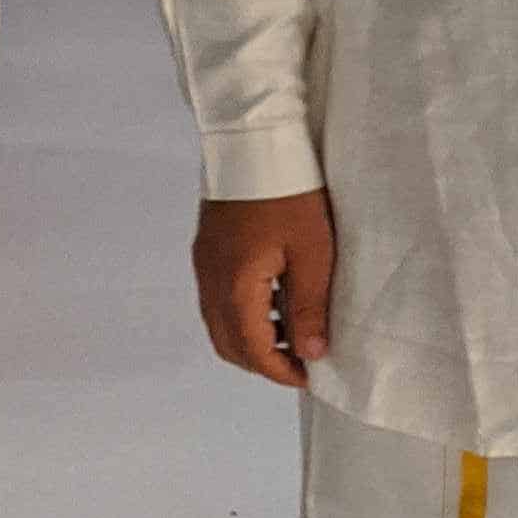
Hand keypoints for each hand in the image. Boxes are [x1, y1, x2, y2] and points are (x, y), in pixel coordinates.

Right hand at [194, 189, 336, 383]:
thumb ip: (309, 307)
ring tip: (291, 331)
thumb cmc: (291, 195)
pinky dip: (241, 314)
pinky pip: (217, 299)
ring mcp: (204, 264)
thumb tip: (310, 354)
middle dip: (262, 361)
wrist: (254, 141)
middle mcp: (210, 281)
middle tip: (299, 360)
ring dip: (251, 337)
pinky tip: (273, 300)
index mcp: (235, 287)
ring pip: (219, 323)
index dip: (279, 370)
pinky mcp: (206, 249)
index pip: (253, 349)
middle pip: (228, 343)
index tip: (308, 376)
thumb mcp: (313, 253)